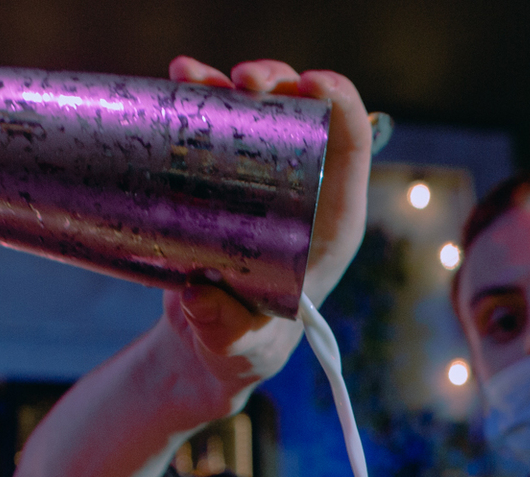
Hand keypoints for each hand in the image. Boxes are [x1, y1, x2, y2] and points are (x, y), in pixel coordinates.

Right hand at [159, 56, 372, 410]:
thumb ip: (226, 328)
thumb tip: (199, 298)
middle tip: (246, 82)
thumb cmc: (241, 348)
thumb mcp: (239, 346)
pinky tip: (178, 77)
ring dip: (232, 82)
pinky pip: (216, 124)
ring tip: (196, 75)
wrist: (205, 345)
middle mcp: (300, 191)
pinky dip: (199, 95)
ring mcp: (259, 179)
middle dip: (280, 84)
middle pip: (303, 116)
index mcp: (329, 223)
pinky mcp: (219, 177)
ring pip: (258, 109)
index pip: (351, 151)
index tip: (313, 84)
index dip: (341, 106)